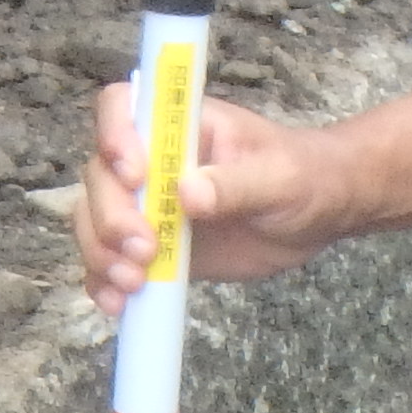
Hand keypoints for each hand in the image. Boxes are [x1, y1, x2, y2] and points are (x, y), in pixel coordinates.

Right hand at [73, 81, 363, 314]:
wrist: (318, 213)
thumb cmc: (301, 176)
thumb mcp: (278, 177)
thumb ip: (235, 184)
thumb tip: (189, 195)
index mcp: (180, 124)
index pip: (120, 107)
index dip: (113, 135)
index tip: (137, 175)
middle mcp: (152, 161)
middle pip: (98, 176)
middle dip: (111, 216)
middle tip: (145, 249)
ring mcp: (148, 206)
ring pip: (93, 222)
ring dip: (102, 253)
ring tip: (134, 281)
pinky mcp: (154, 248)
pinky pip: (110, 263)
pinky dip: (104, 284)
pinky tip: (120, 305)